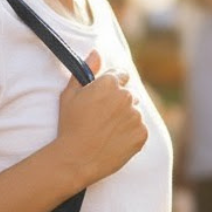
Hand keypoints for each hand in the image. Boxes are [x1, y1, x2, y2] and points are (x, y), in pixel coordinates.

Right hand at [56, 49, 146, 186]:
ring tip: (106, 133)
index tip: (104, 99)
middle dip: (120, 103)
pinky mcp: (142, 134)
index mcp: (110, 83)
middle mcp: (127, 96)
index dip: (111, 86)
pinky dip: (130, 136)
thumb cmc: (69, 126)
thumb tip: (96, 52)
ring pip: (134, 113)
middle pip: (129, 95)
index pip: (120, 75)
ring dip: (125, 119)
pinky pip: (139, 131)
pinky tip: (113, 142)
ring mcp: (136, 116)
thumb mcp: (70, 94)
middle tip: (103, 119)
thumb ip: (86, 70)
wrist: (76, 158)